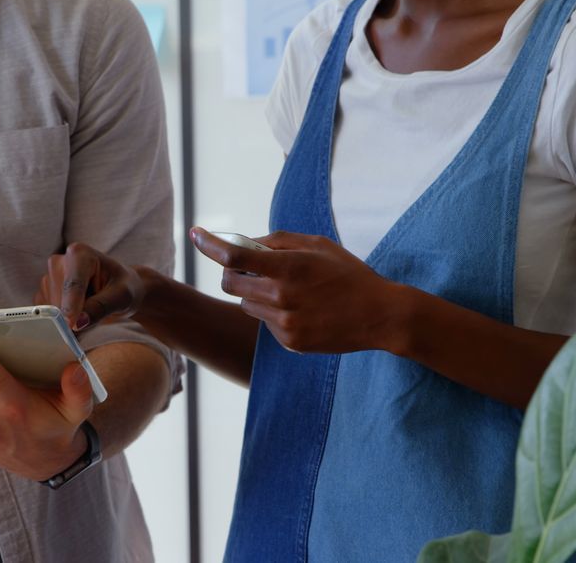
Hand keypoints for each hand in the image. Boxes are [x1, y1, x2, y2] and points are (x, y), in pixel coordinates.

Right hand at [36, 243, 145, 330]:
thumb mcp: (121, 297)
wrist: (119, 288)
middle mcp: (59, 262)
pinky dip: (62, 321)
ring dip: (69, 319)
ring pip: (51, 309)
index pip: (72, 284)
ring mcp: (49, 278)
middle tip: (95, 317)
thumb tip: (77, 323)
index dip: (71, 306)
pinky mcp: (45, 293)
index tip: (71, 325)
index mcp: (79, 254)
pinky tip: (79, 313)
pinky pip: (48, 315)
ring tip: (91, 309)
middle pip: (59, 298)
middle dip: (73, 315)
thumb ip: (101, 307)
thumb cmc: (124, 287)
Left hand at [191, 227, 402, 353]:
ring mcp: (284, 323)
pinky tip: (302, 310)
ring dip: (256, 293)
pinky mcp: (289, 341)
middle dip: (234, 272)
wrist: (379, 315)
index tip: (196, 234)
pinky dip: (273, 312)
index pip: (234, 256)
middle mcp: (281, 297)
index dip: (209, 244)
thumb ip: (278, 240)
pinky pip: (265, 322)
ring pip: (247, 303)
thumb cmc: (349, 274)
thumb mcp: (318, 245)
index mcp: (288, 267)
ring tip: (289, 290)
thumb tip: (247, 242)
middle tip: (251, 266)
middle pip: (230, 283)